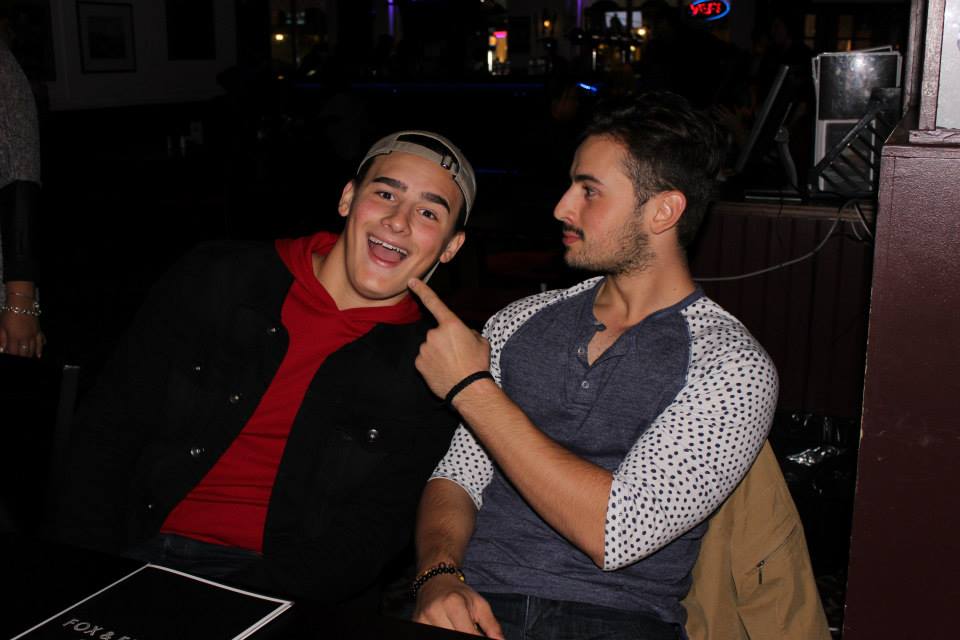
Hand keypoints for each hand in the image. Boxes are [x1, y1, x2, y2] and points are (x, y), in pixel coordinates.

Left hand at [0, 309, 44, 357]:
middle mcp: (25, 338)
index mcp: (14, 337)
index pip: (14, 352)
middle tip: (20, 361)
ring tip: (28, 359)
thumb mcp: (1, 326)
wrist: (21, 303)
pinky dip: (40, 348)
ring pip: (33, 349)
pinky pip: (40, 341)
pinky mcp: (38, 330)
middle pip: (24, 352)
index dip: (12, 356)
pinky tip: (39, 354)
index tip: (11, 359)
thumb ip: (2, 339)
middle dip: (22, 357)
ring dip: (30, 355)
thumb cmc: (9, 314)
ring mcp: (33, 335)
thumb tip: (2, 350)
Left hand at [408, 278, 490, 398]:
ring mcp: (424, 348)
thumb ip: (468, 332)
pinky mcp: (419, 363)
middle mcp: (434, 333)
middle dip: (444, 341)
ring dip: (438, 353)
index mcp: (451, 324)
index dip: (422, 290)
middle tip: (458, 354)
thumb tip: (462, 333)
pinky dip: (432, 364)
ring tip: (452, 364)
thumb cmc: (477, 364)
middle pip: (436, 333)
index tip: (412, 281)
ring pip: (430, 347)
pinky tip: (442, 371)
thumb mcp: (481, 342)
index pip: (434, 303)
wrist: (469, 389)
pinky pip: (424, 359)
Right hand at [413, 574, 503, 637]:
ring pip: (443, 638)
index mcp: (453, 603)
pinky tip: (449, 628)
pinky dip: (443, 635)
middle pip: (454, 637)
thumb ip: (492, 626)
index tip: (483, 638)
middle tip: (471, 629)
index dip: (478, 639)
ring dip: (454, 635)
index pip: (468, 634)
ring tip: (459, 626)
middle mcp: (434, 612)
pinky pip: (432, 636)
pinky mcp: (416, 624)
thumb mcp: (480, 604)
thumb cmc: (460, 594)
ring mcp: (422, 620)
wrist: (435, 581)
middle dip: (466, 637)